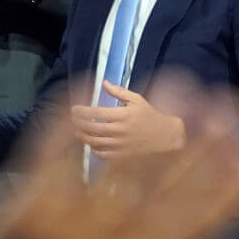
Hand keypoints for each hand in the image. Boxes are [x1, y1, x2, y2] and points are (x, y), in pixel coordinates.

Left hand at [70, 81, 185, 160]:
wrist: (166, 135)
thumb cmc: (150, 115)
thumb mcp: (137, 99)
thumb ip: (119, 91)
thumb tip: (104, 82)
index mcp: (122, 115)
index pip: (95, 113)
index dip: (81, 111)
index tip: (74, 109)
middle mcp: (119, 130)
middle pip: (91, 128)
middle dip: (77, 123)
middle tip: (72, 120)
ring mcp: (120, 145)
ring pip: (94, 142)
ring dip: (82, 136)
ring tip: (77, 130)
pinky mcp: (122, 156)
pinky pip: (102, 154)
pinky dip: (93, 150)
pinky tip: (91, 144)